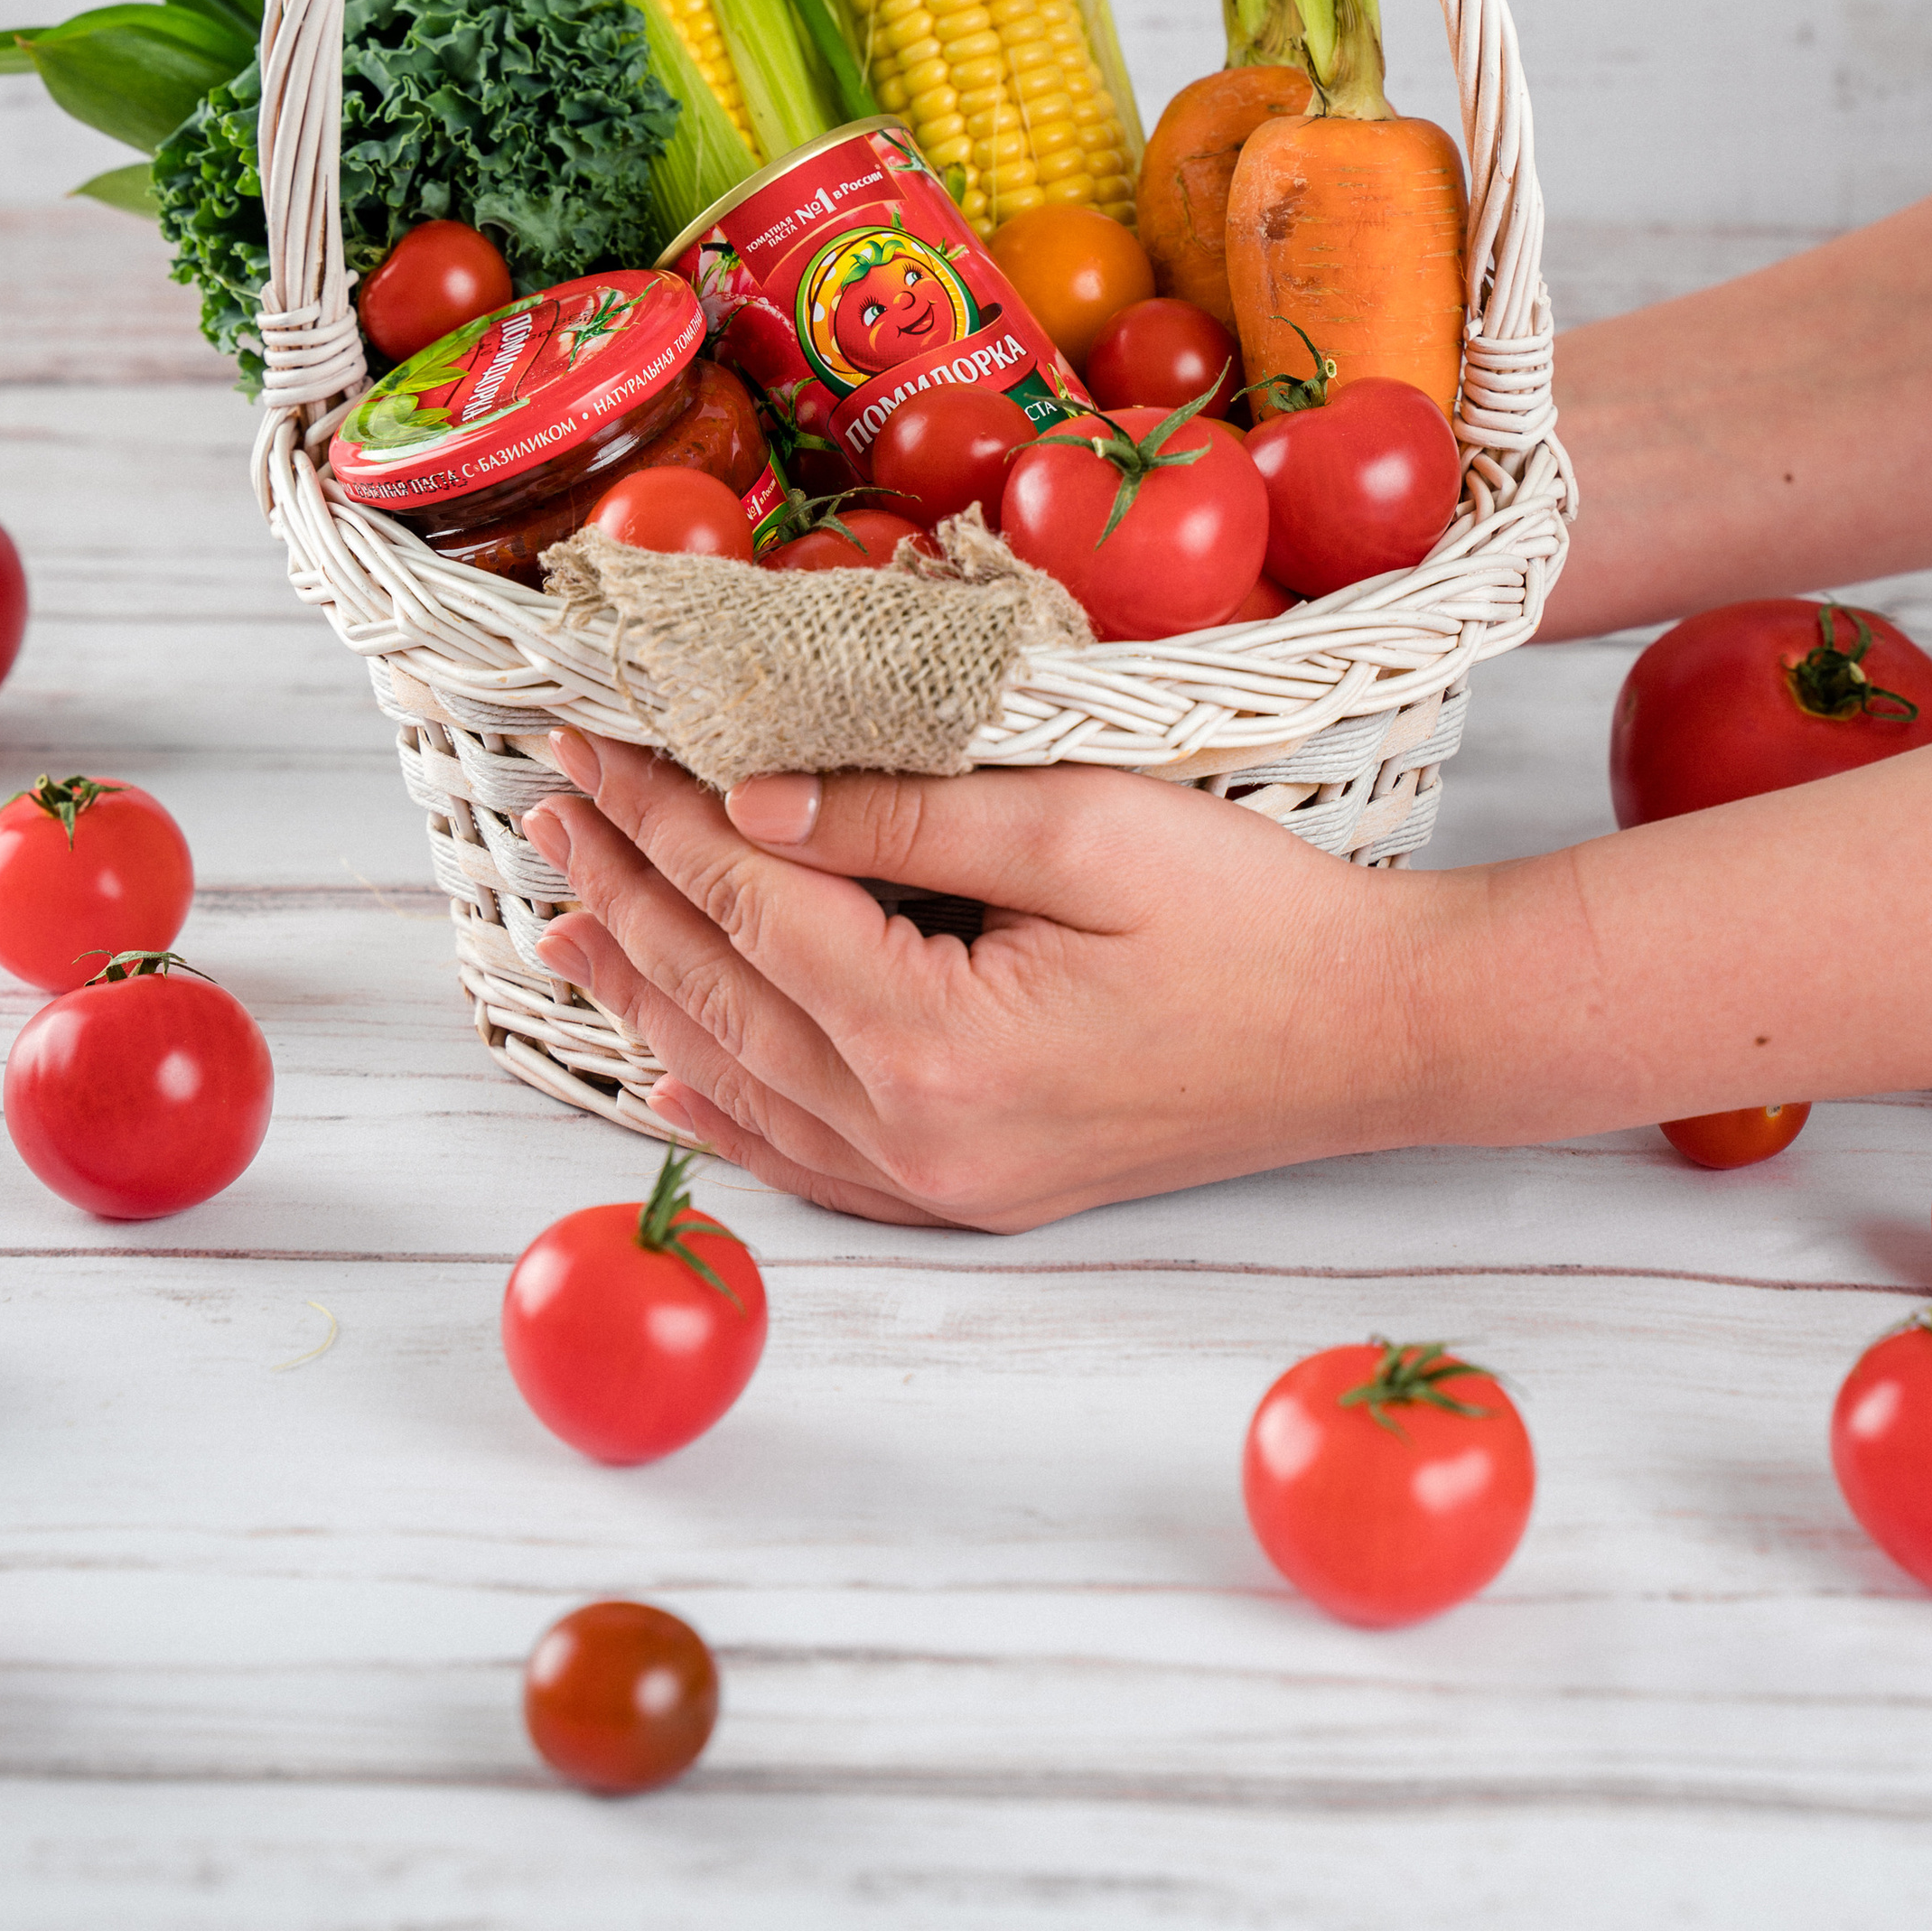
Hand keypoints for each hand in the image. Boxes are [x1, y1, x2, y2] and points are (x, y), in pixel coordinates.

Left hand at [523, 733, 1444, 1231]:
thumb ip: (903, 818)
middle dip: (624, 890)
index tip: (590, 740)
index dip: (658, 813)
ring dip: (648, 991)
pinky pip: (813, 1157)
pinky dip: (728, 1104)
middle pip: (722, 992)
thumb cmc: (1256, 914)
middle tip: (547, 804)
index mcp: (934, 1039)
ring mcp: (948, 1181)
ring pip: (744, 1078)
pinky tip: (669, 1074)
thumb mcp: (1082, 825)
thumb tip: (748, 801)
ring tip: (562, 922)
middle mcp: (919, 1135)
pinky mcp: (981, 1189)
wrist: (1383, 1036)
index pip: (748, 901)